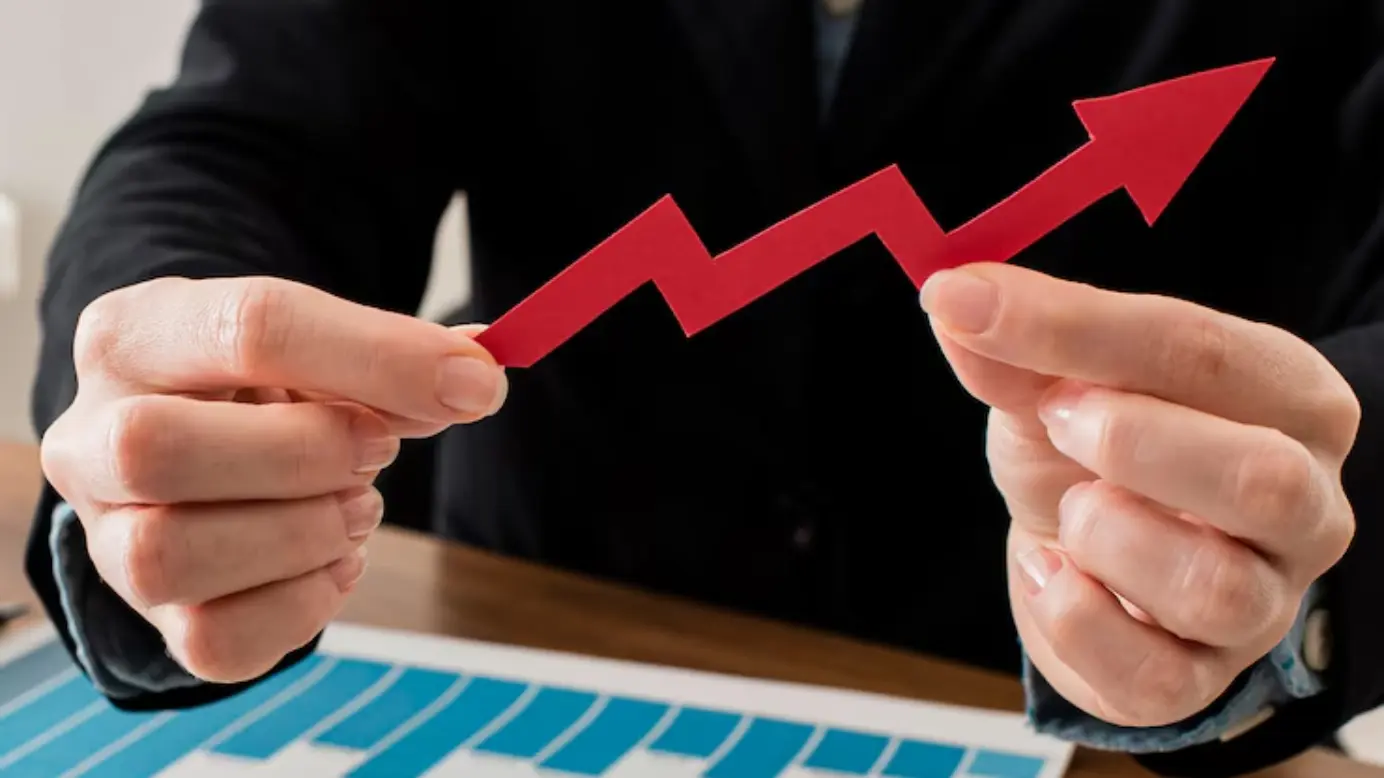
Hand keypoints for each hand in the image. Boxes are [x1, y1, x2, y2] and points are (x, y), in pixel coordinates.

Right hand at [40, 276, 507, 682]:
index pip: (250, 326)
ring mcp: (106, 539)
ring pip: (168, 556)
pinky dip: (303, 604)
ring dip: (301, 533)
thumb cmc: (269, 390)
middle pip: (157, 448)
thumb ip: (398, 355)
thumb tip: (477, 380)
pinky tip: (333, 560)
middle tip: (376, 449)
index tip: (472, 384)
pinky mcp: (151, 620)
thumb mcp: (322, 346)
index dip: (379, 358)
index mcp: (134, 334)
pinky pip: (214, 642)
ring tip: (354, 505)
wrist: (211, 449)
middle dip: (303, 453)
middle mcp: (89, 437)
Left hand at [920, 263, 1358, 727]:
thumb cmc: (1088, 454)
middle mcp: (1304, 502)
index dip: (1076, 327)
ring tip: (1066, 511)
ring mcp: (1264, 601)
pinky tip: (1050, 573)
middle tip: (1057, 420)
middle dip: (1133, 443)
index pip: (1204, 352)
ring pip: (1213, 587)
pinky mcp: (1203, 679)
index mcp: (1286, 397)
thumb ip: (1016, 350)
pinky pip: (1157, 676)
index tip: (970, 305)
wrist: (1077, 556)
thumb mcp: (1050, 387)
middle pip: (1260, 479)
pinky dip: (1076, 621)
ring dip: (1104, 536)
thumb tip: (955, 301)